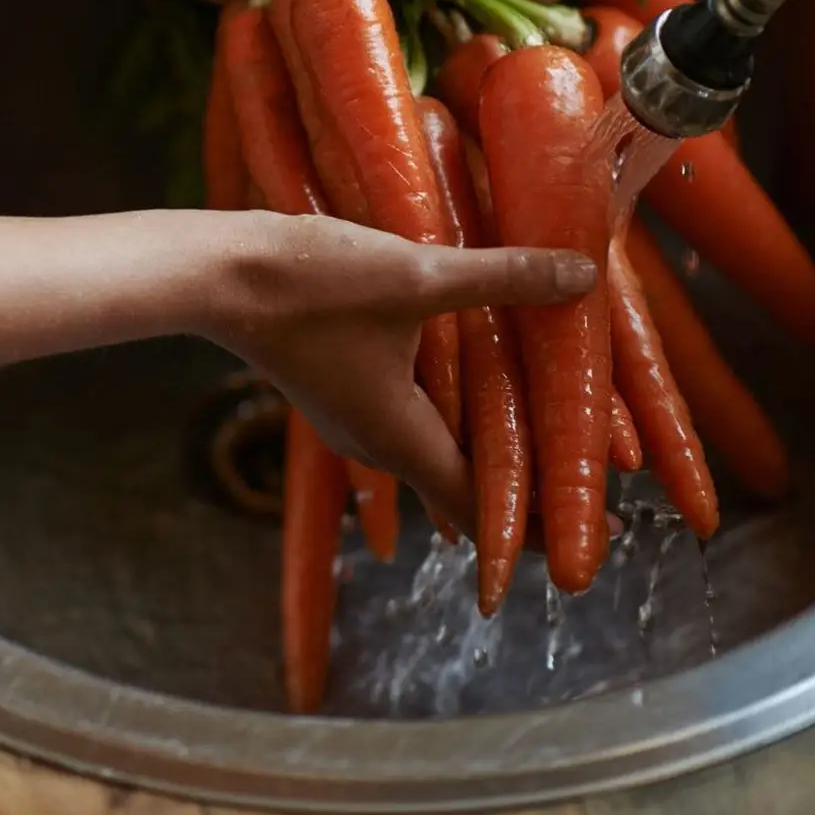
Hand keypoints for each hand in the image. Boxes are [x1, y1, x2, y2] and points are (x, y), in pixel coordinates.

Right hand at [202, 212, 595, 532]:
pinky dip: (453, 413)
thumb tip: (584, 276)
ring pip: (436, 450)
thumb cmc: (312, 282)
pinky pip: (410, 418)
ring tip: (546, 429)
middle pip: (464, 486)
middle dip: (525, 489)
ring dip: (487, 447)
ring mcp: (353, 417)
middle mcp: (378, 442)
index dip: (540, 530)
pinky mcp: (341, 386)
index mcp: (401, 437)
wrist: (218, 273)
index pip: (485, 510)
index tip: (596, 542)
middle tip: (589, 481)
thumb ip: (502, 277)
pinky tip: (473, 381)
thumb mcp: (416, 274)